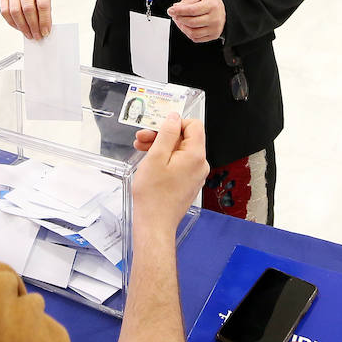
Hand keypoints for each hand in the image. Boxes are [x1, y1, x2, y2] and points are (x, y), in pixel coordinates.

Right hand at [0, 0, 51, 38]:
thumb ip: (45, 11)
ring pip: (15, 12)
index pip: (42, 5)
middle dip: (33, 26)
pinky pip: (5, 13)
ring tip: (29, 34)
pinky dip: (13, 23)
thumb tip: (43, 29)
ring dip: (23, 27)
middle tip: (37, 36)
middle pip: (28, 9)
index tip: (46, 31)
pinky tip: (19, 28)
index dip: (44, 21)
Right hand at [130, 113, 208, 233]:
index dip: (175, 122)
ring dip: (161, 146)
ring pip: (179, 151)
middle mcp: (200, 164)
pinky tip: (149, 161)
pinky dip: (164, 159)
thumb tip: (174, 118)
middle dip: (163, 135)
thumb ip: (167, 133)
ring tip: (141, 148)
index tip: (157, 126)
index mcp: (195, 156)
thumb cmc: (153, 195)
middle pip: (184, 138)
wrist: (154, 223)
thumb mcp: (156, 157)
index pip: (194, 125)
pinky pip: (179, 163)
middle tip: (143, 138)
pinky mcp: (188, 182)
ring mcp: (195, 175)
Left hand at [166, 0, 224, 42]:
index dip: (179, 11)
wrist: (224, 9)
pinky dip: (187, 33)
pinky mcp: (213, 36)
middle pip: (191, 22)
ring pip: (193, 33)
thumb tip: (176, 7)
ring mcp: (214, 29)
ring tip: (179, 21)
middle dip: (179, 19)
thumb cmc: (210, 2)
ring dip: (182, 27)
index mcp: (212, 6)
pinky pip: (196, 38)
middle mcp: (215, 18)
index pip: (192, 10)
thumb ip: (187, 1)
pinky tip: (185, 26)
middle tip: (174, 14)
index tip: (170, 10)